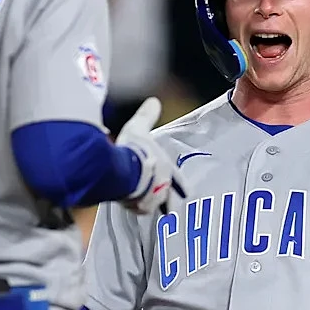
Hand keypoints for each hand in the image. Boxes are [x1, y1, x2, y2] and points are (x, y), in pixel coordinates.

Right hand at [115, 97, 185, 215]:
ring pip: (152, 202)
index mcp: (165, 167)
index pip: (178, 179)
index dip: (182, 186)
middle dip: (164, 198)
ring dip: (147, 200)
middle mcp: (162, 185)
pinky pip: (138, 208)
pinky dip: (134, 205)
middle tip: (167, 207)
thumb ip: (146, 116)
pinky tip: (128, 202)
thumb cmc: (134, 149)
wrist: (122, 170)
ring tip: (139, 198)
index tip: (188, 193)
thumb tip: (154, 101)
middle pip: (166, 196)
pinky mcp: (137, 207)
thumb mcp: (138, 126)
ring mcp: (151, 198)